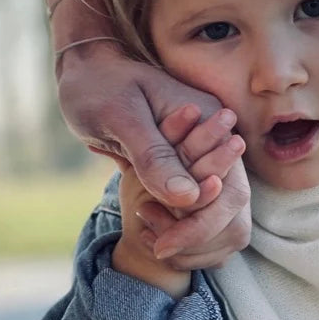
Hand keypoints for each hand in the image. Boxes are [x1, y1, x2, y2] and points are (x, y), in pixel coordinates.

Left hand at [57, 41, 251, 268]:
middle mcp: (217, 139)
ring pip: (222, 213)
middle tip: (157, 247)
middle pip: (231, 204)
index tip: (162, 246)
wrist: (87, 72)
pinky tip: (148, 225)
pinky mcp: (189, 166)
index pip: (229, 187)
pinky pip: (199, 208)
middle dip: (196, 234)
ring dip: (191, 235)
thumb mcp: (122, 117)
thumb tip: (188, 198)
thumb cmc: (100, 88)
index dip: (200, 223)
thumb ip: (155, 155)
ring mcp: (205, 154)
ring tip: (148, 230)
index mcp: (212, 119)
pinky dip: (180, 228)